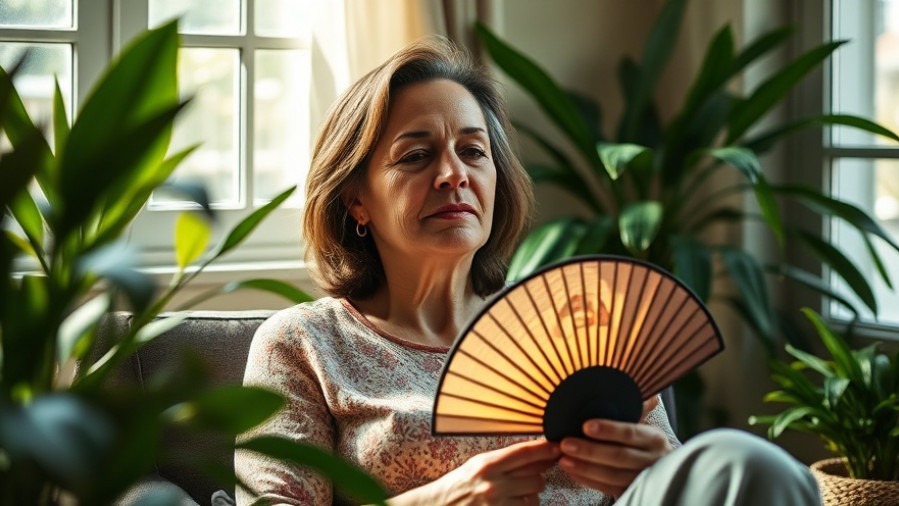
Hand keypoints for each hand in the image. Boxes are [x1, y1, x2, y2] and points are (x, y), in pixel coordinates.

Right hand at [411, 439, 560, 504]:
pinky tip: (512, 503)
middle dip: (537, 477)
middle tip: (527, 477)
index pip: (524, 453)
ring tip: (515, 493)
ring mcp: (498, 505)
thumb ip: (505, 460)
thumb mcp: (478, 465)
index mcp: (487, 465)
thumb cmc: (459, 485)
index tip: (558, 446)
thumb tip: (538, 454)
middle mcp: (494, 485)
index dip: (545, 449)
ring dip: (531, 495)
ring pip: (534, 497)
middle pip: (536, 477)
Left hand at [557, 396, 672, 498]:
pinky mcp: (632, 492)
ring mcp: (642, 479)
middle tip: (565, 444)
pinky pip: (607, 488)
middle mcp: (652, 459)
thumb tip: (641, 389)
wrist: (660, 470)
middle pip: (619, 456)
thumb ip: (636, 407)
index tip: (586, 426)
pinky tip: (572, 471)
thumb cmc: (642, 441)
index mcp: (653, 438)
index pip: (630, 432)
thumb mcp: (642, 424)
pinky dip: (588, 480)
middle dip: (590, 451)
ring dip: (585, 467)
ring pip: (612, 475)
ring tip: (563, 459)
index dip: (609, 429)